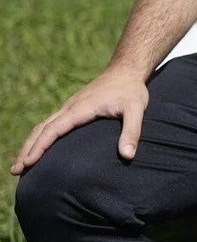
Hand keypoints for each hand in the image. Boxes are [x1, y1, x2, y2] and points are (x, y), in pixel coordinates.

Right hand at [12, 69, 149, 173]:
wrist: (126, 70)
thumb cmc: (132, 90)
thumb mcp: (136, 110)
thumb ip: (132, 132)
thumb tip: (127, 156)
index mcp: (81, 109)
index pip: (54, 129)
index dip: (40, 146)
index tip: (28, 162)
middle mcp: (70, 107)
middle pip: (42, 129)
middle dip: (27, 149)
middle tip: (15, 170)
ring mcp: (69, 107)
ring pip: (43, 126)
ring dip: (30, 144)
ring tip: (20, 164)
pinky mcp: (72, 108)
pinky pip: (50, 123)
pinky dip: (39, 136)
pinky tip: (37, 147)